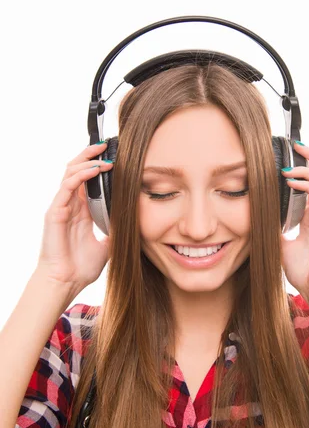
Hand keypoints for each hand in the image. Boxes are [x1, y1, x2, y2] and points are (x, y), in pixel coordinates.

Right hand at [36, 141, 113, 295]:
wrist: (66, 282)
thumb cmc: (81, 267)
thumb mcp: (107, 246)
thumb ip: (116, 233)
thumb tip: (134, 225)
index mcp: (81, 210)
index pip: (87, 179)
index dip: (98, 165)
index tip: (115, 156)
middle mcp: (70, 205)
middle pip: (76, 169)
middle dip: (90, 155)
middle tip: (106, 145)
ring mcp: (61, 207)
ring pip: (70, 172)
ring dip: (87, 161)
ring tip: (104, 156)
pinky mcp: (55, 212)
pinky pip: (67, 186)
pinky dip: (81, 175)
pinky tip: (95, 170)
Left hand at [280, 142, 308, 307]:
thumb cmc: (305, 270)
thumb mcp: (282, 244)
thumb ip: (275, 229)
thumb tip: (259, 218)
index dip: (303, 165)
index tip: (286, 155)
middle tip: (294, 144)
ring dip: (306, 168)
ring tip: (287, 165)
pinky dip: (308, 185)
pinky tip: (291, 181)